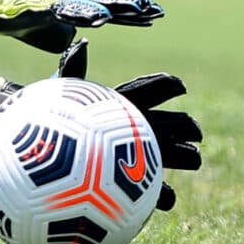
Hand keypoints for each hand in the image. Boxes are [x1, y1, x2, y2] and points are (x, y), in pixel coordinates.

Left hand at [50, 39, 201, 211]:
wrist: (49, 155)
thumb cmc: (55, 121)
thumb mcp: (64, 96)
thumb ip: (72, 71)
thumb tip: (80, 45)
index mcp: (127, 106)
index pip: (153, 89)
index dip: (168, 86)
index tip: (178, 86)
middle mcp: (141, 129)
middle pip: (176, 124)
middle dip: (188, 126)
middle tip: (194, 130)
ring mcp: (143, 156)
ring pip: (177, 156)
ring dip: (188, 157)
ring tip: (193, 158)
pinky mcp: (136, 186)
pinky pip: (158, 192)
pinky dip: (164, 195)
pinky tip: (165, 198)